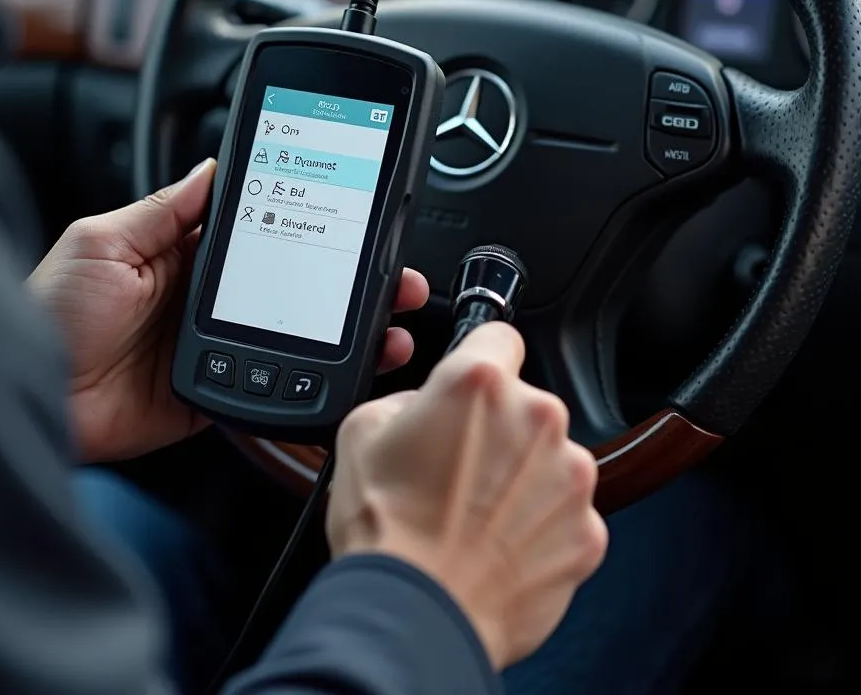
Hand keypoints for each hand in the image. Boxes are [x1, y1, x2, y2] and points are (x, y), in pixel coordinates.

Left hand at [28, 159, 428, 462]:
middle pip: (292, 282)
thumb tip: (213, 169)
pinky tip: (348, 371)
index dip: (309, 222)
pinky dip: (313, 382)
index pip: (261, 229)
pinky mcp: (216, 392)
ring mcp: (217, 347)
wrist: (27, 396)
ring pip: (294, 334)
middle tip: (392, 274)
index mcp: (182, 254)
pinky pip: (273, 386)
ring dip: (345, 330)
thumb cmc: (48, 311)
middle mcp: (207, 299)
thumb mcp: (102, 240)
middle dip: (348, 278)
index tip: (355, 214)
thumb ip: (164, 209)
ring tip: (389, 322)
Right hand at [327, 322, 607, 670]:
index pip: (498, 334)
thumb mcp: (361, 432)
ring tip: (474, 516)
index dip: (480, 354)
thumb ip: (404, 401)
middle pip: (524, 404)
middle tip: (456, 468)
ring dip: (521, 477)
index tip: (475, 380)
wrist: (418, 614)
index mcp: (480, 384)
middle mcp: (536, 419)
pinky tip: (497, 546)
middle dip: (497, 428)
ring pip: (548, 459)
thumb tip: (421, 409)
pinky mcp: (587, 531)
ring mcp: (570, 476)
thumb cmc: (386, 529)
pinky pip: (564, 512)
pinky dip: (539, 525)